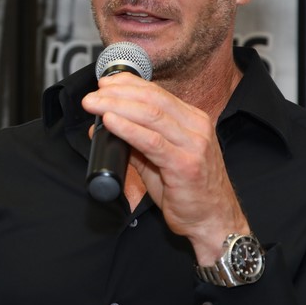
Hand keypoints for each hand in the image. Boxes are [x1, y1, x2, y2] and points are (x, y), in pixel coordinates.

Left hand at [82, 74, 249, 263]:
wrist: (213, 221)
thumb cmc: (188, 192)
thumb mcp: (159, 161)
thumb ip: (134, 142)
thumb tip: (104, 126)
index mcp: (192, 120)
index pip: (157, 93)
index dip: (128, 84)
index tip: (104, 83)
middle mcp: (196, 127)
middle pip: (151, 100)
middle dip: (117, 93)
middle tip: (92, 96)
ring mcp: (193, 144)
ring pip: (150, 115)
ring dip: (117, 106)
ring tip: (95, 105)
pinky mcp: (185, 164)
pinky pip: (152, 141)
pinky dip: (128, 129)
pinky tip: (111, 122)